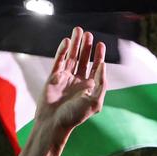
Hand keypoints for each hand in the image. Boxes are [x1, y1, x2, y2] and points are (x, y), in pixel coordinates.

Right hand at [10, 26, 106, 155]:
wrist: (54, 123)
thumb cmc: (75, 116)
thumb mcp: (94, 102)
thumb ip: (101, 85)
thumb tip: (102, 66)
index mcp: (89, 88)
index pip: (95, 68)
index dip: (98, 56)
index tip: (100, 45)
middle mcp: (77, 82)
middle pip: (83, 60)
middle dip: (86, 47)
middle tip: (89, 34)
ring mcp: (65, 78)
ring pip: (71, 58)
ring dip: (75, 45)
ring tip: (78, 31)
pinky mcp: (53, 77)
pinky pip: (59, 61)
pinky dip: (62, 51)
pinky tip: (67, 41)